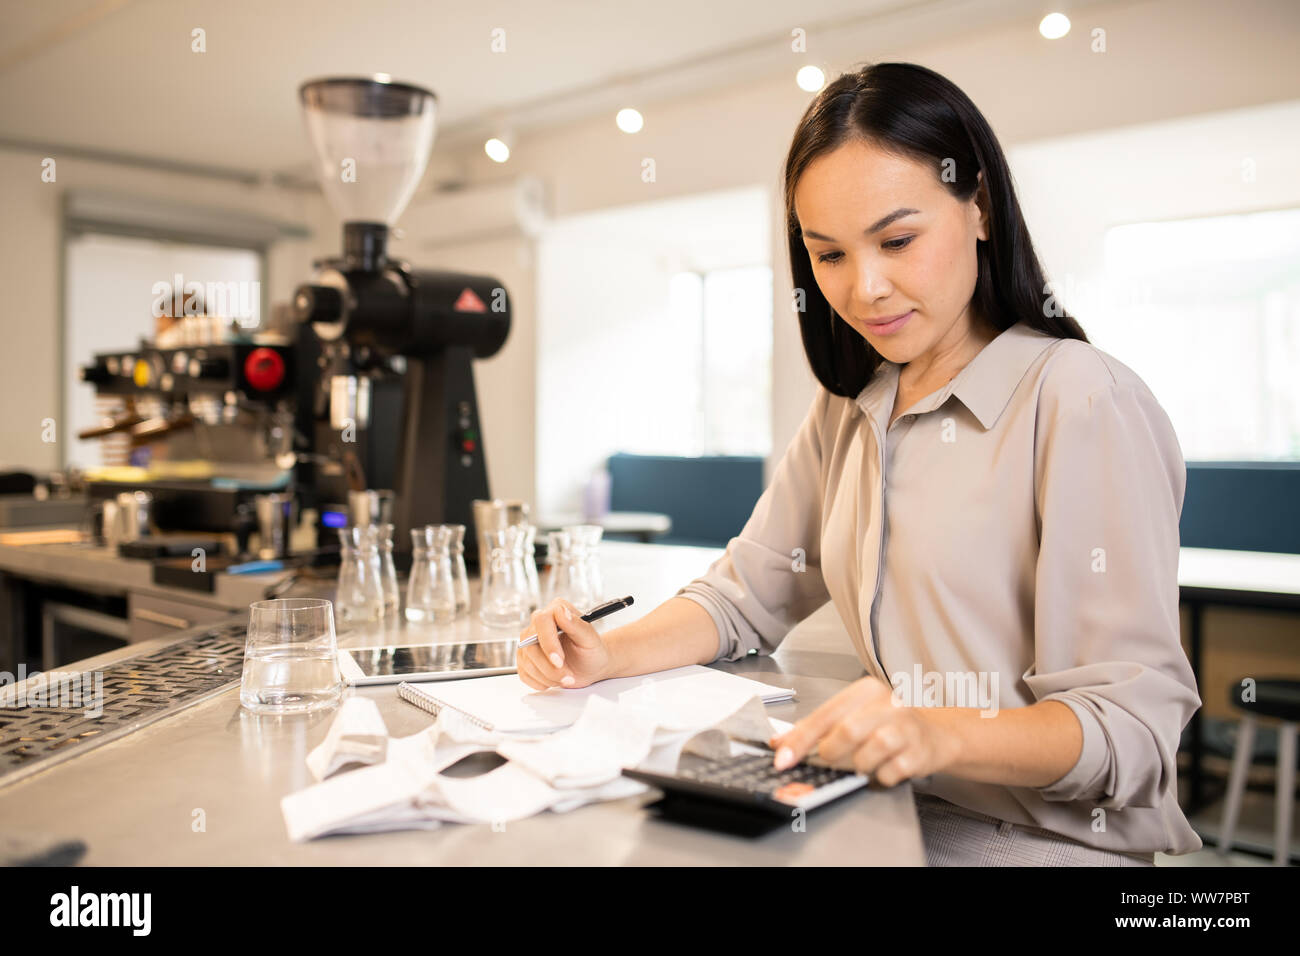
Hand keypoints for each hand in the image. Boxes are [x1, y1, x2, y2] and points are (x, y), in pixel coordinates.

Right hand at [516, 599, 614, 690]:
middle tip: (568, 676)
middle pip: (530, 645)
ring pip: (527, 662)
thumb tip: (561, 612)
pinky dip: (540, 682)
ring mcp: (529, 641)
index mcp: (555, 610)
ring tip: (566, 678)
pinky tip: (554, 680)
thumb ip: (576, 625)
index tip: (559, 660)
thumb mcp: (590, 639)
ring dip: (548, 677)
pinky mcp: (525, 658)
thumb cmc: (592, 651)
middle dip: (549, 667)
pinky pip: (524, 673)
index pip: (541, 621)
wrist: (590, 666)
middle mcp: (539, 623)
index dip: (548, 643)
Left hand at [768, 676, 960, 786]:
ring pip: (868, 754)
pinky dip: (880, 777)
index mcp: (866, 690)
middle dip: (830, 753)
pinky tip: (884, 768)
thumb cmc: (888, 724)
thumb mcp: (853, 716)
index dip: (799, 739)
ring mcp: (906, 728)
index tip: (782, 758)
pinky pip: (888, 772)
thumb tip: (780, 742)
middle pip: (846, 731)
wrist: (936, 735)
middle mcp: (888, 704)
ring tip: (864, 762)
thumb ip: (817, 728)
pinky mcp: (919, 752)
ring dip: (858, 766)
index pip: (824, 714)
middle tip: (829, 760)